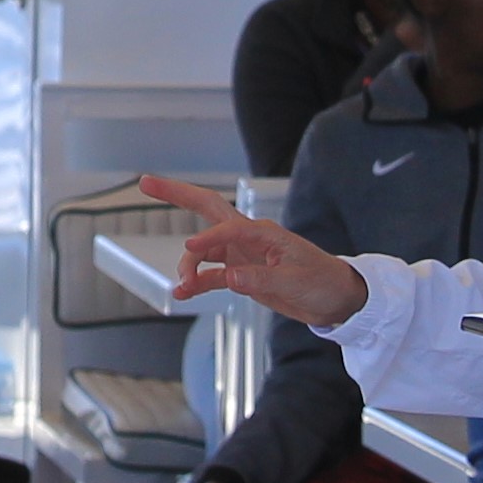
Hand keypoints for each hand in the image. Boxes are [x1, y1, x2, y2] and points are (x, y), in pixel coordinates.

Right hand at [142, 177, 368, 327]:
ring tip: (182, 287)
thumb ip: (260, 280)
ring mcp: (243, 254)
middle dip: (177, 195)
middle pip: (207, 209)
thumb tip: (229, 278)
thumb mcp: (294, 283)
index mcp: (264, 233)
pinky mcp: (241, 273)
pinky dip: (197, 282)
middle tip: (146, 183)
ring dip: (189, 266)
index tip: (190, 252)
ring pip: (204, 251)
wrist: (335, 299)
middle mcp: (249, 237)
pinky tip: (183, 293)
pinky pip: (211, 274)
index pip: (227, 228)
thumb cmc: (321, 282)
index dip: (207, 239)